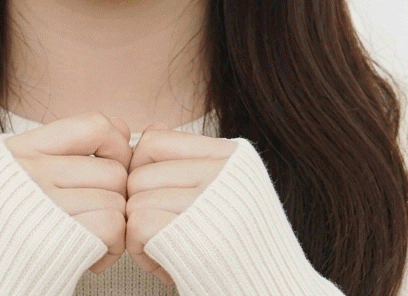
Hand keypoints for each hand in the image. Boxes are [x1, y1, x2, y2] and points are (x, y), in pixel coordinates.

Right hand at [5, 112, 132, 274]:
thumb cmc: (10, 232)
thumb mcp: (28, 177)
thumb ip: (72, 148)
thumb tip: (122, 127)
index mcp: (18, 150)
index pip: (93, 125)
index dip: (115, 146)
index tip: (108, 171)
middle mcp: (27, 171)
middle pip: (112, 169)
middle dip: (115, 197)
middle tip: (94, 218)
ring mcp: (41, 203)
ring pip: (117, 199)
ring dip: (114, 226)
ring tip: (89, 239)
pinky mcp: (55, 240)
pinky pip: (113, 227)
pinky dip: (112, 247)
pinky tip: (91, 257)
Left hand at [125, 123, 237, 285]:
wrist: (272, 292)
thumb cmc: (239, 247)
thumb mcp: (221, 192)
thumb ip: (186, 159)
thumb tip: (151, 128)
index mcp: (232, 155)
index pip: (153, 141)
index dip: (142, 171)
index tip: (157, 199)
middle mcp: (224, 172)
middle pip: (138, 174)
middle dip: (140, 208)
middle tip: (165, 235)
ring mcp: (210, 202)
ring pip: (134, 202)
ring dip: (140, 234)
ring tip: (170, 250)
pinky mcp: (194, 237)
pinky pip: (137, 227)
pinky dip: (142, 252)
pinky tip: (167, 265)